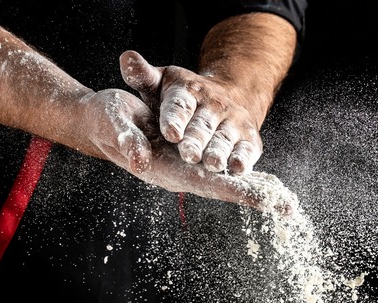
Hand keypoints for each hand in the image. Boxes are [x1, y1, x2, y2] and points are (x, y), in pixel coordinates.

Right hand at [80, 88, 295, 215]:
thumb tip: (140, 159)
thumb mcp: (115, 123)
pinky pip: (223, 171)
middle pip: (224, 188)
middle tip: (287, 208)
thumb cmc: (107, 120)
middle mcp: (182, 173)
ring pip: (227, 182)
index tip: (262, 200)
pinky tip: (266, 183)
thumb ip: (127, 141)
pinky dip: (245, 176)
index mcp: (166, 169)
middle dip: (255, 197)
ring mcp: (188, 167)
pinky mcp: (191, 159)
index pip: (208, 183)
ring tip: (286, 203)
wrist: (102, 121)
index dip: (235, 191)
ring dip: (256, 191)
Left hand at [119, 50, 261, 174]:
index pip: (180, 105)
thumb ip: (143, 77)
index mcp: (189, 91)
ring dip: (219, 152)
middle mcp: (214, 105)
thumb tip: (127, 58)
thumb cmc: (184, 98)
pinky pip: (247, 150)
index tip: (170, 133)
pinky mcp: (249, 138)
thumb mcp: (163, 83)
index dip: (175, 119)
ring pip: (224, 139)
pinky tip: (238, 169)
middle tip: (189, 155)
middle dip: (196, 141)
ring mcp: (234, 122)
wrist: (229, 97)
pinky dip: (243, 159)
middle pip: (203, 126)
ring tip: (213, 164)